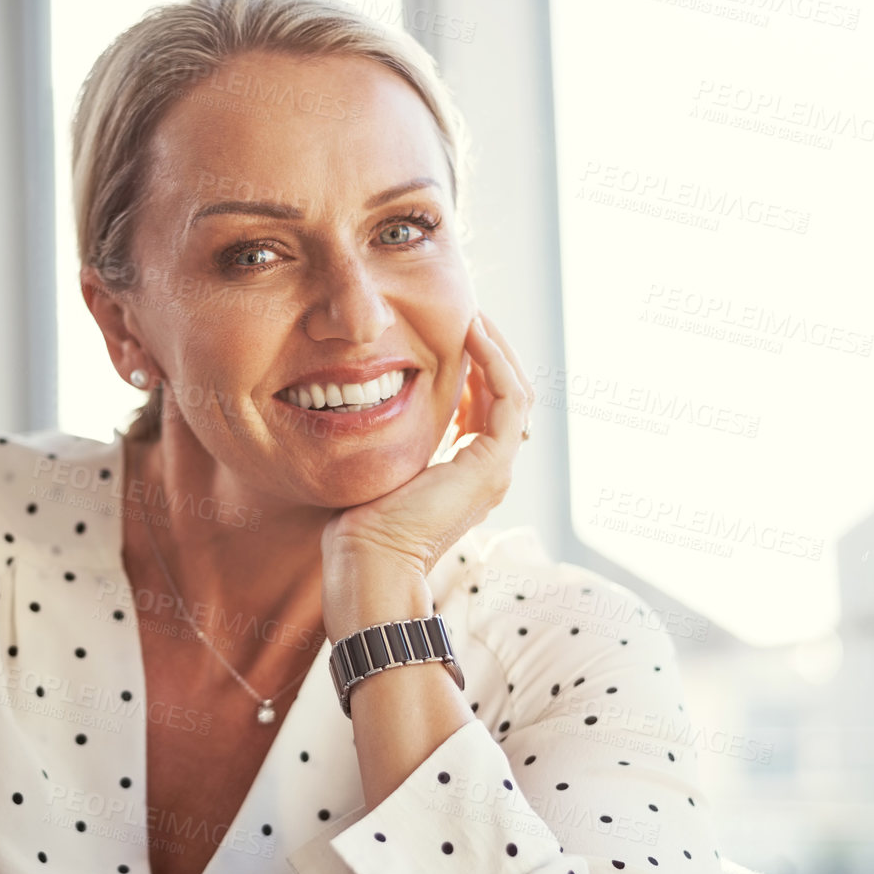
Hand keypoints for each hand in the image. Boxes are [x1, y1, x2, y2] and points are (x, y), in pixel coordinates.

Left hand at [320, 311, 534, 638]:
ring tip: (473, 315)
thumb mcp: (379, 463)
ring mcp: (495, 468)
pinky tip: (471, 334)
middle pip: (505, 396)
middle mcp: (489, 470)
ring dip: (496, 349)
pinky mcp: (490, 464)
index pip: (483, 405)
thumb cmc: (358, 524)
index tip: (449, 331)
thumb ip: (391, 436)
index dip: (472, 365)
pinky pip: (508, 398)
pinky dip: (494, 362)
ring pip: (515, 391)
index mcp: (466, 472)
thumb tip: (368, 402)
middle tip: (469, 313)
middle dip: (489, 351)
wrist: (368, 561)